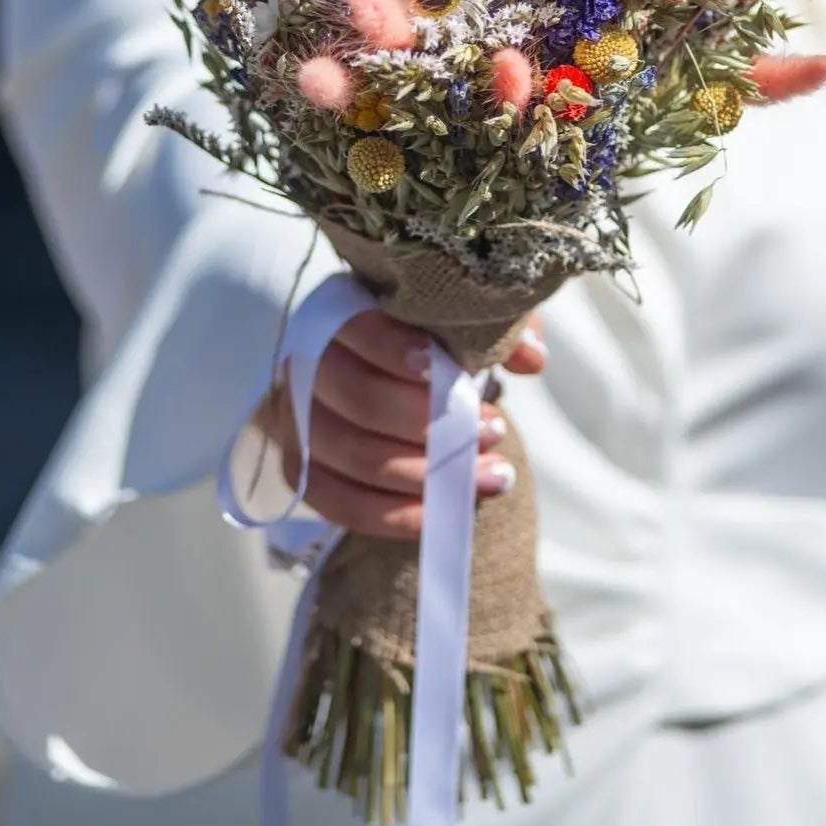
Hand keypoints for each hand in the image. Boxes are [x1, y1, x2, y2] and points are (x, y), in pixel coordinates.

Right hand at [255, 310, 546, 540]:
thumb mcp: (456, 319)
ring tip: (491, 474)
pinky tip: (439, 513)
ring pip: (353, 456)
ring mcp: (294, 419)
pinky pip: (336, 501)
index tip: (449, 372)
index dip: (399, 352)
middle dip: (434, 422)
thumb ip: (495, 327)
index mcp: (339, 310)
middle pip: (360, 398)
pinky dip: (389, 515)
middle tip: (495, 430)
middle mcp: (306, 362)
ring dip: (427, 474)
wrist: (361, 365)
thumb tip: (532, 359)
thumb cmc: (417, 335)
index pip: (360, 330)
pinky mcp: (299, 466)